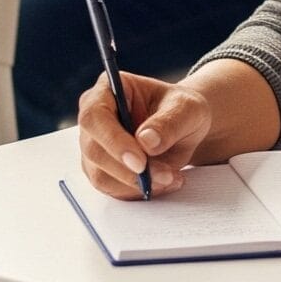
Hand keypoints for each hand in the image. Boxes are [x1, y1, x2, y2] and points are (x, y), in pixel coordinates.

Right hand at [75, 71, 212, 198]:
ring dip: (136, 184)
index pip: (95, 116)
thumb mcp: (187, 109)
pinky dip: (137, 192)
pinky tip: (163, 183)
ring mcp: (95, 146)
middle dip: (128, 170)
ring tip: (171, 177)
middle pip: (93, 150)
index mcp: (108, 89)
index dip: (113, 141)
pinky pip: (112, 189)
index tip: (140, 162)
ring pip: (100, 175)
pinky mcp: (102, 169)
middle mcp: (94, 118)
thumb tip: (146, 142)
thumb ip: (169, 122)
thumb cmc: (182, 110)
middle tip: (164, 175)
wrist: (184, 128)